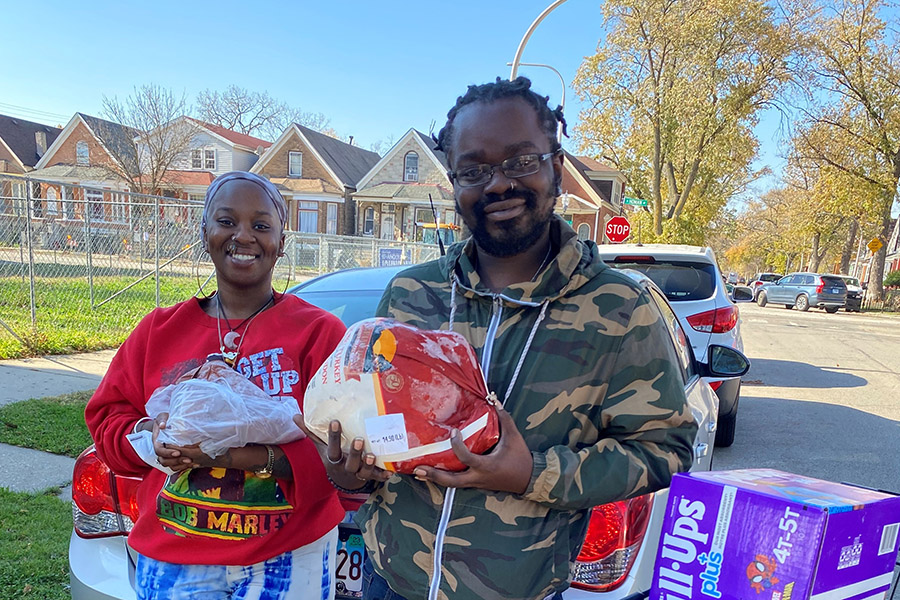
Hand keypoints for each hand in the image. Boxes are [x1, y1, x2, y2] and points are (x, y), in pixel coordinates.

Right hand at [150, 413, 192, 471]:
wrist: (167, 423)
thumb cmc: (164, 420)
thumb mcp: (162, 417)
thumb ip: (162, 420)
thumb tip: (162, 425)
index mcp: (157, 442)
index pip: (159, 451)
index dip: (167, 453)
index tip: (178, 452)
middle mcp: (161, 450)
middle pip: (165, 461)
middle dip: (177, 461)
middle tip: (188, 459)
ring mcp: (167, 455)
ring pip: (171, 465)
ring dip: (181, 465)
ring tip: (192, 462)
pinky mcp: (174, 458)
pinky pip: (177, 466)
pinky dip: (185, 467)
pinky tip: (195, 464)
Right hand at [297, 416, 391, 489]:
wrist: (342, 481)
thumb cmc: (333, 458)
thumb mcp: (322, 447)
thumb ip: (311, 432)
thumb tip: (296, 416)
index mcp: (334, 459)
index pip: (332, 448)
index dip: (333, 436)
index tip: (335, 421)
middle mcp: (346, 467)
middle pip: (350, 463)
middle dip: (354, 452)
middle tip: (359, 439)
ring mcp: (358, 473)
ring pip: (363, 472)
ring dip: (368, 465)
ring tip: (372, 455)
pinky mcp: (370, 477)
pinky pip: (377, 477)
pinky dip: (383, 475)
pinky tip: (390, 472)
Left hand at [412, 405, 532, 493]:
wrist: (529, 479)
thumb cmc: (520, 457)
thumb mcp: (513, 435)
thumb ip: (503, 416)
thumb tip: (493, 398)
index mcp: (486, 466)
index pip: (467, 457)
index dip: (457, 446)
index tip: (453, 433)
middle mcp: (478, 478)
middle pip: (451, 481)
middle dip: (434, 475)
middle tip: (417, 467)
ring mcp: (476, 483)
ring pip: (452, 485)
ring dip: (435, 478)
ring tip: (418, 470)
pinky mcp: (476, 484)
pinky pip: (457, 482)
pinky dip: (445, 477)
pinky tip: (434, 471)